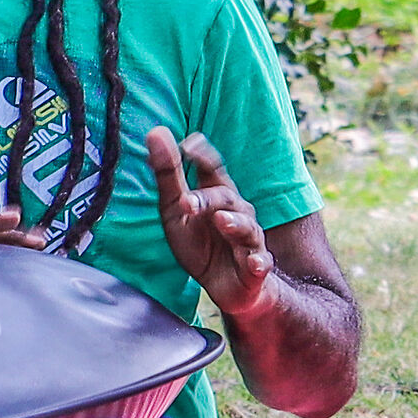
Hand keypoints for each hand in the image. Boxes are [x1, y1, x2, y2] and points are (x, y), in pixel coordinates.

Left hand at [147, 127, 274, 319]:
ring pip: (247, 227)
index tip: (188, 144)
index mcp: (216, 194)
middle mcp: (237, 211)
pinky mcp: (257, 267)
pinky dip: (260, 263)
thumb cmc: (200, 242)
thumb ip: (167, 173)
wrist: (225, 286)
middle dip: (207, 198)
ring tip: (222, 221)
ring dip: (235, 224)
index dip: (202, 155)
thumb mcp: (176, 208)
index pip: (212, 169)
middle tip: (186, 201)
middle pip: (225, 197)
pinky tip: (256, 263)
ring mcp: (249, 239)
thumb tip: (155, 131)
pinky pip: (261, 263)